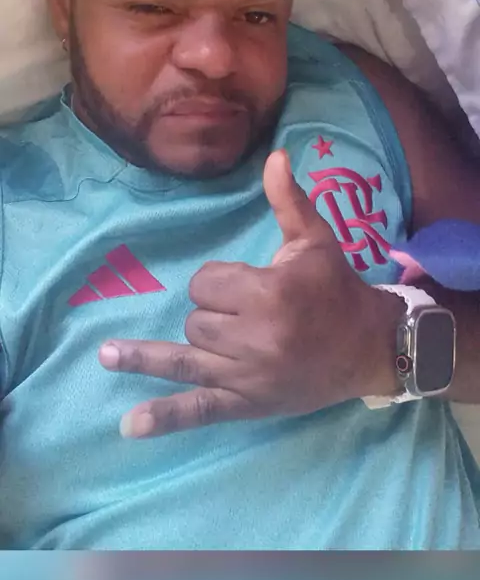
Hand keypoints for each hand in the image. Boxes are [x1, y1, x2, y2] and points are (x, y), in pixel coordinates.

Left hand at [99, 150, 400, 436]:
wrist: (370, 347)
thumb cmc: (337, 288)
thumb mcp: (315, 240)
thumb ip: (288, 200)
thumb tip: (274, 155)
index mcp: (269, 293)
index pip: (207, 283)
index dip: (218, 282)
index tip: (245, 285)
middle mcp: (255, 337)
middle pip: (196, 320)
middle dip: (211, 314)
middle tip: (245, 316)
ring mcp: (249, 376)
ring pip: (188, 356)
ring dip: (164, 352)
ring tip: (106, 354)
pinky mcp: (248, 405)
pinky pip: (200, 410)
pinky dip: (165, 417)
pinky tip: (131, 424)